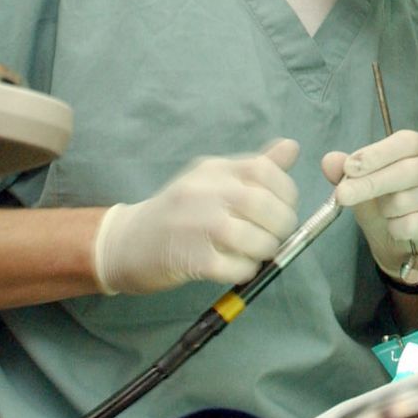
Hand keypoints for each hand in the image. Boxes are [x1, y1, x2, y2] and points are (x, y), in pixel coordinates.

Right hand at [93, 139, 299, 294]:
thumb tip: (292, 147)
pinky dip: (246, 270)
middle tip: (275, 236)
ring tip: (255, 253)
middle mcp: (204, 192)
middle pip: (263, 205)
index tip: (284, 209)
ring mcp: (195, 226)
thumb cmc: (179, 212)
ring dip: (265, 250)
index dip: (286, 192)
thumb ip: (255, 168)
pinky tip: (237, 268)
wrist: (125, 243)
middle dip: (282, 225)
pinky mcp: (190, 259)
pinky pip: (236, 267)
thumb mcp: (213, 180)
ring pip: (254, 239)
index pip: (264, 170)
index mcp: (214, 170)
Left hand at [326, 131, 417, 280]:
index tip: (349, 167)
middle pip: (404, 172)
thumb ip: (350, 169)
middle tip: (342, 195)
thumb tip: (329, 161)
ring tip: (388, 210)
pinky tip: (401, 225)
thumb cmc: (391, 198)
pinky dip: (394, 228)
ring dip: (384, 209)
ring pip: (402, 201)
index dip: (376, 154)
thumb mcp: (368, 179)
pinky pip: (407, 225)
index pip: (405, 142)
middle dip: (369, 184)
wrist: (413, 239)